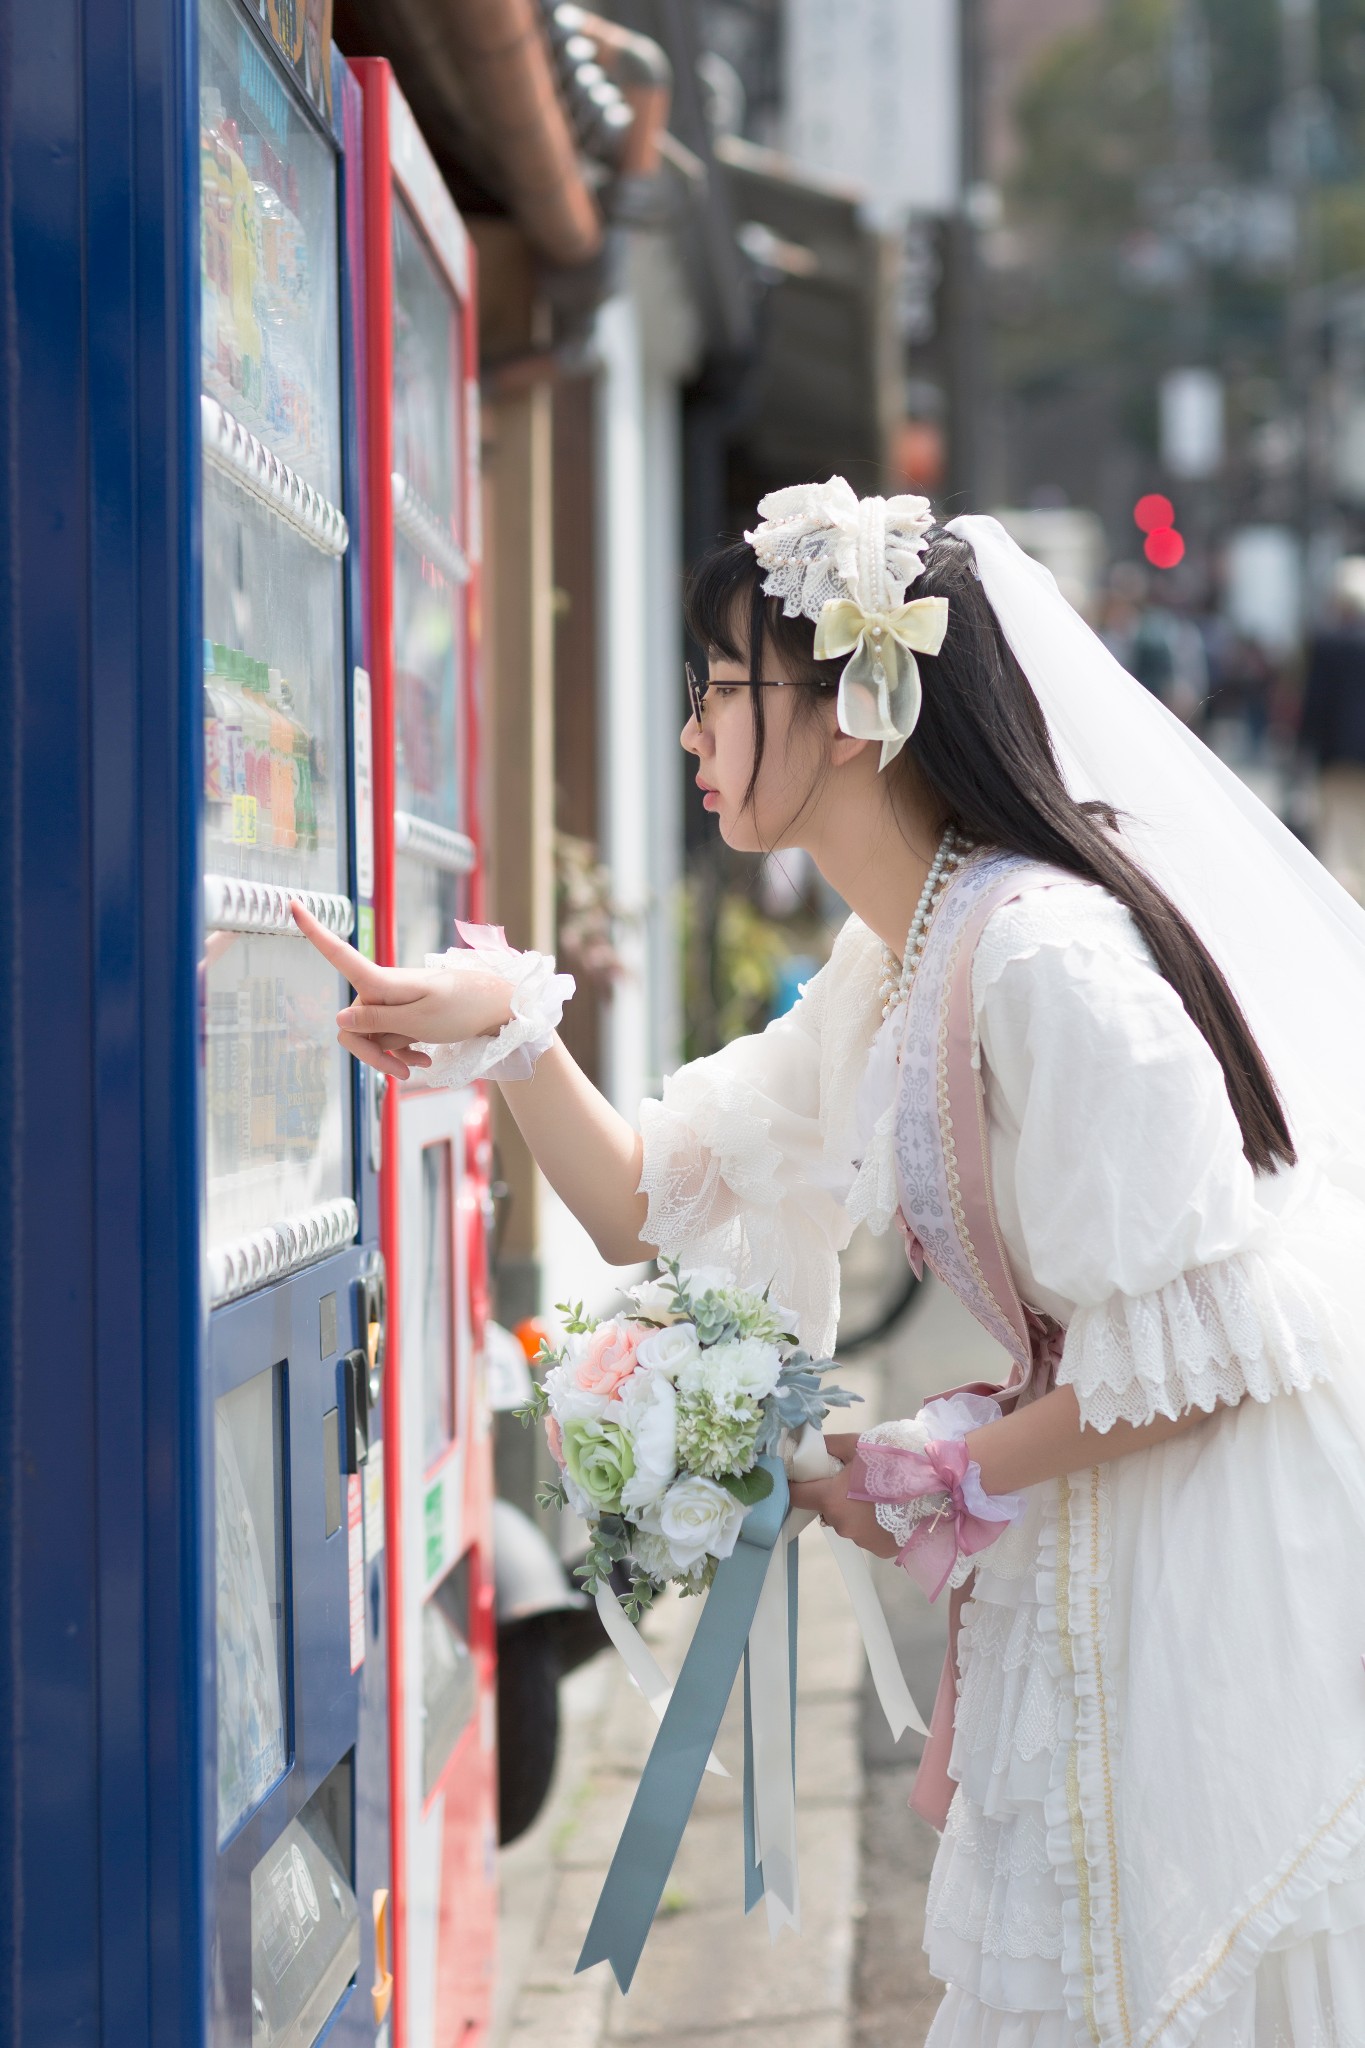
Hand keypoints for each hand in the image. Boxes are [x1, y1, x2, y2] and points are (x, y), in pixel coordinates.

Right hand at [290, 900, 513, 1079]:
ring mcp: (391, 1002)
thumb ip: (376, 1021)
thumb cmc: (461, 1008)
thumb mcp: (418, 1021)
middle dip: (372, 1053)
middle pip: (352, 1025)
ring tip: (418, 1066)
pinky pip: (386, 1038)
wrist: (496, 1009)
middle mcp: (380, 989)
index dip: (314, 930)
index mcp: (382, 982)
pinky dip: (400, 1053)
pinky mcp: (401, 1014)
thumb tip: (339, 1020)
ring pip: (369, 1036)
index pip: (340, 954)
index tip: (291, 902)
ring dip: (390, 1056)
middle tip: (401, 1073)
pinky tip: (422, 1060)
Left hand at [787, 1432, 899, 1558]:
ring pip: (846, 1522)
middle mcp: (840, 1525)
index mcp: (830, 1499)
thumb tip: (809, 1445)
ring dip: (853, 1510)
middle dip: (833, 1495)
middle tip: (854, 1479)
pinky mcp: (878, 1550)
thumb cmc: (892, 1463)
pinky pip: (866, 1533)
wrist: (933, 1489)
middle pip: (824, 1508)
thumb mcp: (858, 1445)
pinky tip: (889, 1510)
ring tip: (877, 1494)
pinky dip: (871, 1523)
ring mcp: (860, 1540)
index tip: (803, 1477)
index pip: (796, 1496)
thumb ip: (829, 1445)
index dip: (797, 1485)